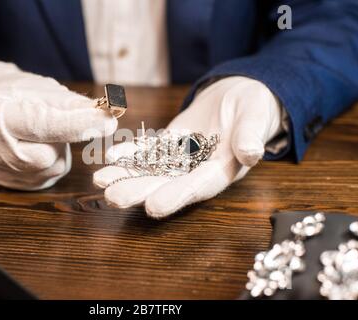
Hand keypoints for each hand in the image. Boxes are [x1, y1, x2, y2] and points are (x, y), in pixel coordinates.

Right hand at [0, 59, 116, 189]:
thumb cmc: (12, 94)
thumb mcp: (39, 89)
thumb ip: (72, 104)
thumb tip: (108, 114)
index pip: (43, 126)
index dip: (78, 125)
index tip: (108, 122)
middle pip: (49, 155)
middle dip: (61, 139)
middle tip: (50, 121)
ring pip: (52, 168)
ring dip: (56, 151)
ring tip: (38, 134)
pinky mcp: (6, 184)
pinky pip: (45, 178)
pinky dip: (49, 163)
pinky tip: (33, 148)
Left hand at [93, 76, 282, 217]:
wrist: (241, 96)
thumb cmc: (255, 107)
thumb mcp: (257, 117)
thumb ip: (252, 136)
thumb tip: (251, 154)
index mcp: (222, 170)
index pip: (198, 187)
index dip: (176, 197)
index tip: (153, 206)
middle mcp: (198, 170)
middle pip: (167, 184)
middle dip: (139, 192)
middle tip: (112, 198)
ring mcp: (182, 157)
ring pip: (152, 170)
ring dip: (126, 176)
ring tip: (100, 180)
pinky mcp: (171, 143)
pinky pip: (149, 149)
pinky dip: (131, 152)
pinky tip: (111, 155)